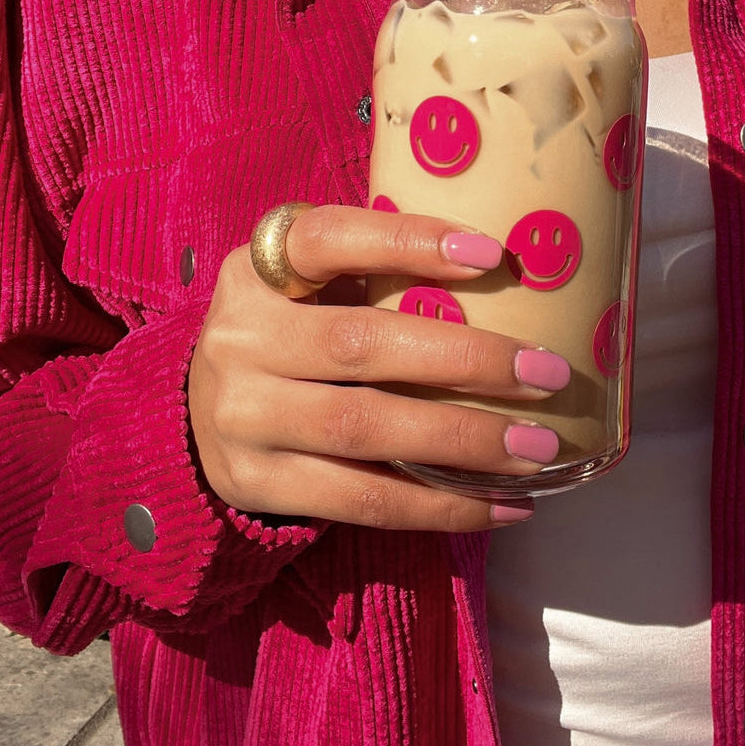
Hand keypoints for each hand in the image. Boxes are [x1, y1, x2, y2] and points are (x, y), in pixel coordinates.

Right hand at [186, 206, 569, 530]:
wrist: (196, 414)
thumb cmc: (290, 332)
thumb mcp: (308, 286)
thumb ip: (373, 271)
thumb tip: (507, 271)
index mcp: (257, 270)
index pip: (329, 239)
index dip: (408, 241)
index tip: (491, 255)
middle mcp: (240, 338)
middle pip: (361, 344)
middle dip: (466, 360)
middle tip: (548, 374)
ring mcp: (243, 416)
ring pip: (365, 428)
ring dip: (463, 441)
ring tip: (538, 449)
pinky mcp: (256, 483)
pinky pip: (360, 500)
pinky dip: (440, 506)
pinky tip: (503, 506)